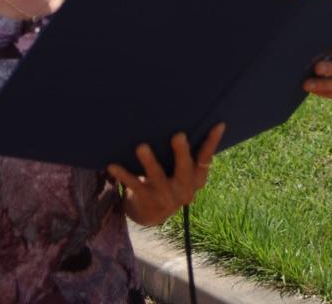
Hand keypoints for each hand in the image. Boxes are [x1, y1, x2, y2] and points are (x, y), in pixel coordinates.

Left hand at [107, 124, 224, 226]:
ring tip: (142, 147)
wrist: (151, 212)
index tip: (219, 124)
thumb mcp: (181, 170)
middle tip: (178, 135)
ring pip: (158, 178)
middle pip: (185, 170)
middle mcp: (184, 190)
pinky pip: (135, 185)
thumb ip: (187, 153)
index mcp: (196, 179)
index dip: (212, 142)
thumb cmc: (168, 179)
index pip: (205, 158)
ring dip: (150, 162)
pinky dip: (124, 175)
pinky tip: (113, 165)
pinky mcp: (147, 201)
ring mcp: (166, 197)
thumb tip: (188, 118)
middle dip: (182, 153)